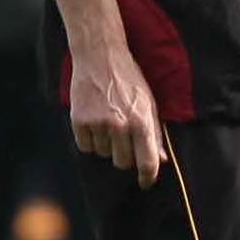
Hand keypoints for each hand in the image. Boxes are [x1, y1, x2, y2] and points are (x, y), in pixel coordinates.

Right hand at [68, 43, 165, 185]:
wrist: (100, 55)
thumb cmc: (129, 79)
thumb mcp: (149, 103)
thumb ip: (155, 133)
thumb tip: (160, 160)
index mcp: (142, 122)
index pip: (147, 162)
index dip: (147, 177)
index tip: (145, 183)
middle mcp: (121, 126)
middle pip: (123, 163)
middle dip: (124, 155)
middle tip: (123, 137)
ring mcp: (98, 124)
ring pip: (104, 154)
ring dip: (106, 145)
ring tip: (107, 122)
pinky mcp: (80, 120)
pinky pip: (86, 146)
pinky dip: (90, 140)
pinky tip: (94, 122)